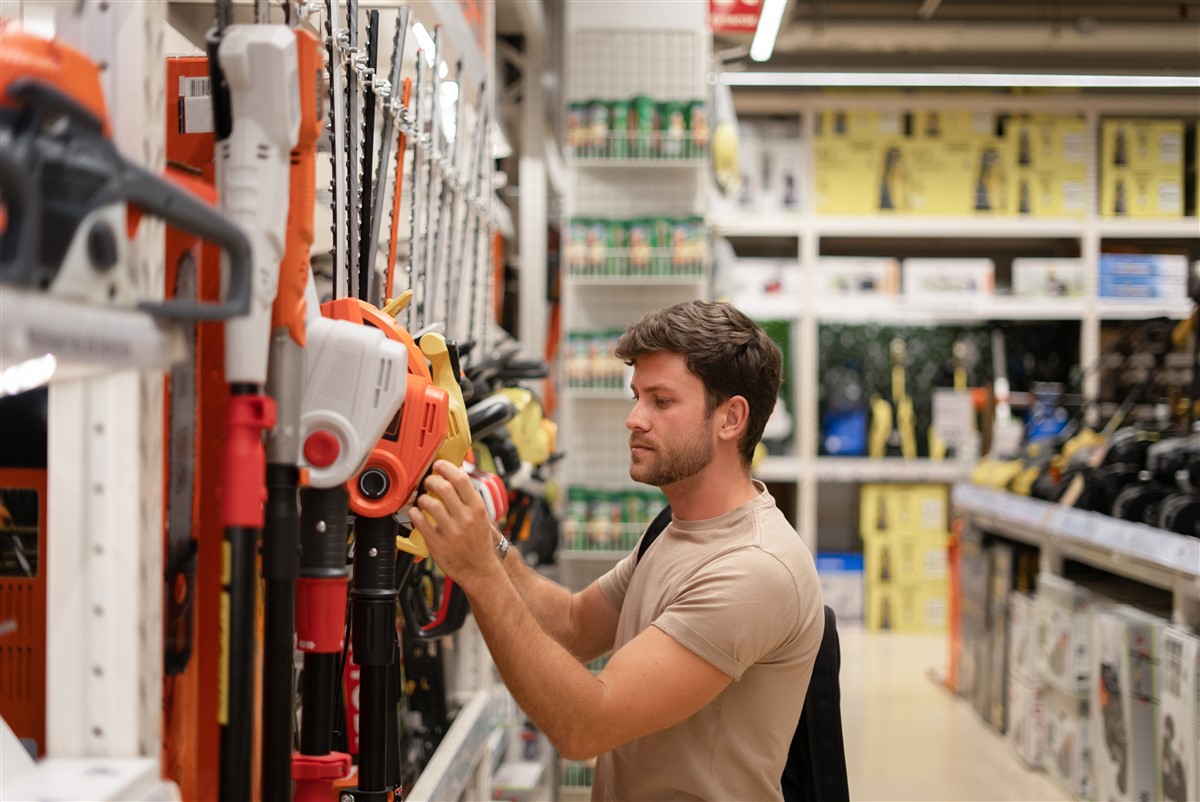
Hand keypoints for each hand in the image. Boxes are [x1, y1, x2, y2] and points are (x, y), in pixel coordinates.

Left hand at [408, 460, 500, 588]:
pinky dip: (415, 513)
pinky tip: (416, 512)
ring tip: (422, 500)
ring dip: (422, 497)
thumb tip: (456, 477)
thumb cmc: (479, 543)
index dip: (446, 467)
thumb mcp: (482, 517)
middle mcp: (465, 518)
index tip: (439, 465)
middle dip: (431, 480)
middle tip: (428, 481)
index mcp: (477, 508)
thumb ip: (469, 499)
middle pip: (443, 487)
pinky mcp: (438, 543)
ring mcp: (451, 531)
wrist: (480, 569)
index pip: (460, 478)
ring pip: (430, 503)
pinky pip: (420, 522)